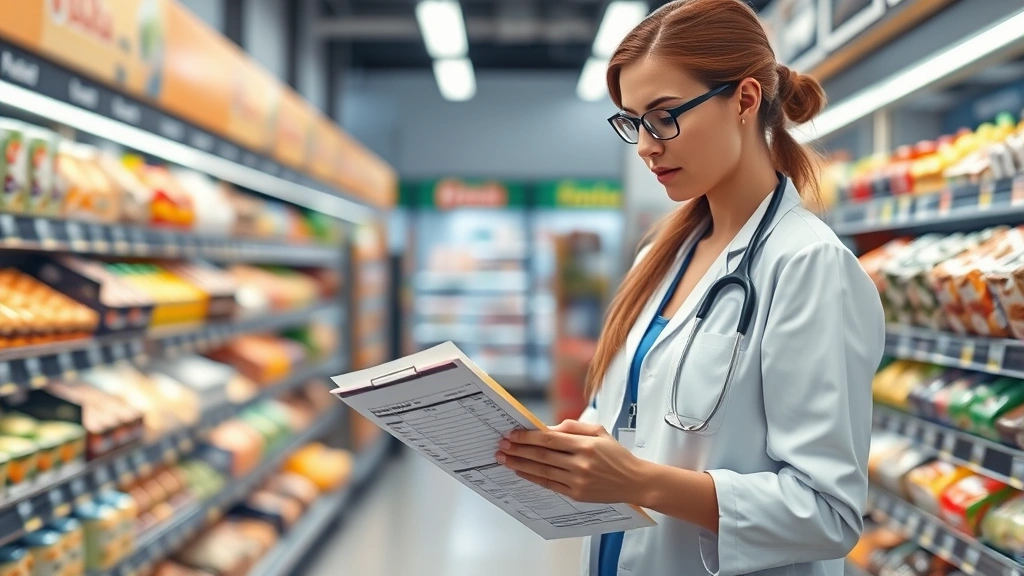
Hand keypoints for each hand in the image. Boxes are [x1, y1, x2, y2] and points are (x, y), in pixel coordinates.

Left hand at [496, 420, 642, 503]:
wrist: (634, 482)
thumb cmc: (617, 455)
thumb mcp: (600, 432)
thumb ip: (573, 427)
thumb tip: (548, 429)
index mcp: (586, 445)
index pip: (549, 440)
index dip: (527, 437)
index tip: (512, 434)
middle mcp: (580, 464)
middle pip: (542, 456)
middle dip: (518, 450)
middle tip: (502, 445)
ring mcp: (577, 481)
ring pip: (542, 471)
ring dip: (520, 464)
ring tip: (504, 459)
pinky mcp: (576, 495)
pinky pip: (549, 485)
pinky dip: (532, 477)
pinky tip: (521, 471)